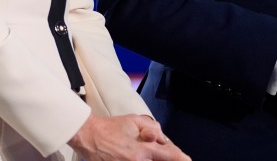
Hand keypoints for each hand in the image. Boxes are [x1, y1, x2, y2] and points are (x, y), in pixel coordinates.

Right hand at [68, 114, 190, 160]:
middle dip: (166, 159)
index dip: (181, 158)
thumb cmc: (111, 127)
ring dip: (152, 159)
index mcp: (144, 149)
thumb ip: (154, 128)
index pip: (170, 156)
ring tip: (145, 152)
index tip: (187, 159)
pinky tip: (139, 156)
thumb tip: (164, 139)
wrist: (89, 136)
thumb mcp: (135, 120)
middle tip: (166, 154)